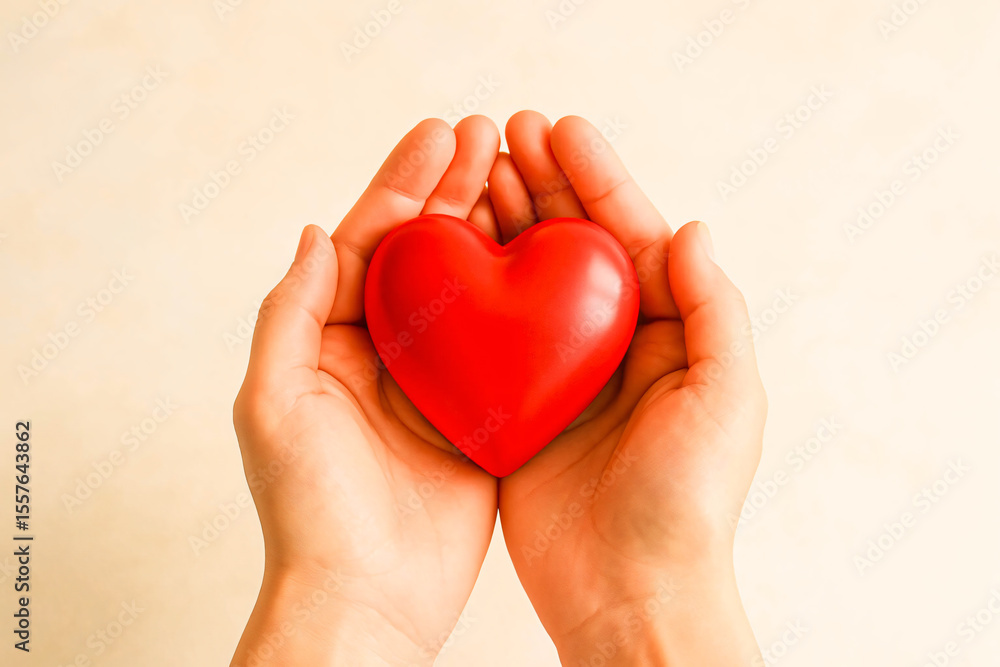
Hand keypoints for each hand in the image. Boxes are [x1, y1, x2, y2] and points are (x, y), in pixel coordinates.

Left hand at [231, 116, 502, 665]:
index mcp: (330, 339)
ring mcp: (434, 379)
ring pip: (468, 286)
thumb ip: (290, 314)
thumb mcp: (273, 402)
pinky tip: (549, 259)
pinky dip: (523, 297)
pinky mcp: (479, 412)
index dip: (402, 185)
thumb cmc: (309, 508)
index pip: (368, 242)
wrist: (366, 598)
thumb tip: (313, 231)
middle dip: (451, 189)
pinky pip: (503, 342)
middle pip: (422, 252)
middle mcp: (382, 350)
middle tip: (488, 135)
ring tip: (521, 176)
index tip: (441, 137)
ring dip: (491, 229)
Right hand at [491, 112, 766, 665]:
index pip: (630, 237)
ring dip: (503, 225)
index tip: (559, 130)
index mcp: (668, 335)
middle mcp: (614, 346)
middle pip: (573, 247)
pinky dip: (469, 292)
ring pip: (526, 282)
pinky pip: (490, 337)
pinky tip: (443, 255)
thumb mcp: (727, 401)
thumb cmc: (688, 505)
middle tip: (504, 133)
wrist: (629, 595)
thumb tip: (690, 228)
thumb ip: (713, 311)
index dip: (598, 180)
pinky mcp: (516, 409)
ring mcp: (561, 376)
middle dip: (544, 186)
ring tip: (472, 174)